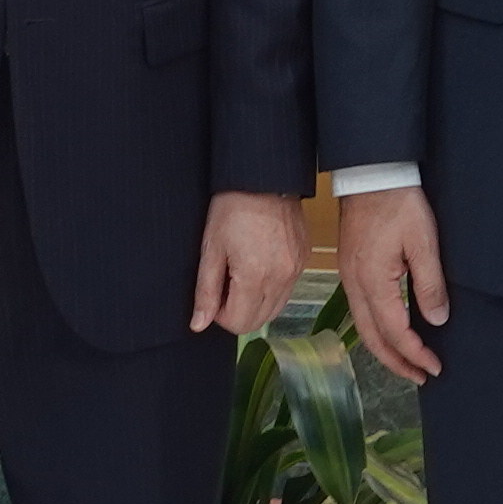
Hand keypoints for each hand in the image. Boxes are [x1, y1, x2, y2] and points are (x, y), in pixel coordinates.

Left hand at [191, 190, 304, 336]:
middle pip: (258, 321)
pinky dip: (271, 288)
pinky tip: (259, 264)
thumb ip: (206, 291)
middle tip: (226, 282)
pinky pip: (287, 290)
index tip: (215, 292)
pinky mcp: (304, 260)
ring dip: (255, 302)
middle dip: (238, 310)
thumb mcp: (211, 248)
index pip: (239, 324)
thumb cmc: (233, 208)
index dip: (221, 314)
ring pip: (275, 309)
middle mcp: (281, 279)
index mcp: (256, 277)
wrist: (263, 178)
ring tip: (242, 272)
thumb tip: (198, 325)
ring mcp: (296, 270)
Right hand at [334, 185, 449, 383]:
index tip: (435, 366)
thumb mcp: (423, 242)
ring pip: (363, 326)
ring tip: (408, 361)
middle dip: (396, 362)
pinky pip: (360, 310)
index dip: (415, 353)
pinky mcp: (350, 268)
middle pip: (372, 338)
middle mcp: (355, 284)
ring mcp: (348, 277)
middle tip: (421, 376)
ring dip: (385, 349)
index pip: (395, 331)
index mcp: (373, 281)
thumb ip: (430, 284)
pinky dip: (376, 329)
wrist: (370, 173)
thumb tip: (437, 320)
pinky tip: (390, 331)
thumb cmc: (398, 203)